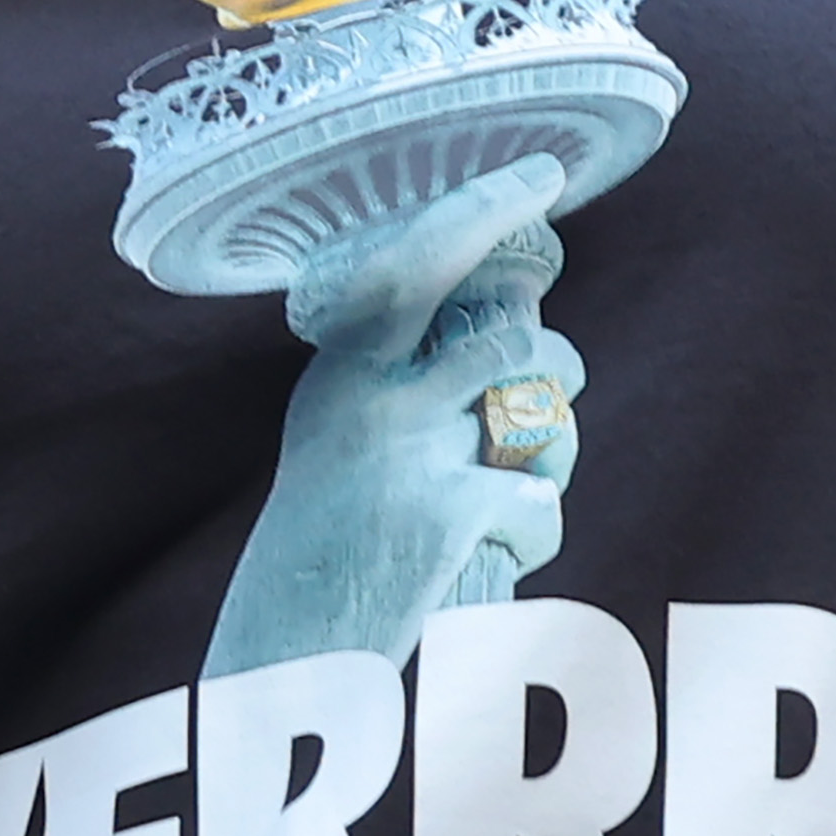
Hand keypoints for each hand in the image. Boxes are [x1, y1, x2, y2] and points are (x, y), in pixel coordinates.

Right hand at [207, 158, 581, 673]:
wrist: (279, 660)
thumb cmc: (330, 548)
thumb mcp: (343, 442)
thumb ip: (406, 381)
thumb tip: (513, 317)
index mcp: (342, 369)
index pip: (417, 258)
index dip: (484, 212)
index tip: (538, 175)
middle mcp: (369, 396)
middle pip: (512, 337)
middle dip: (556, 365)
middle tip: (546, 403)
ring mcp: (405, 454)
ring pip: (540, 411)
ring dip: (554, 452)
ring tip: (518, 489)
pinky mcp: (443, 516)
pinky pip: (540, 499)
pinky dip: (534, 532)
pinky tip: (492, 554)